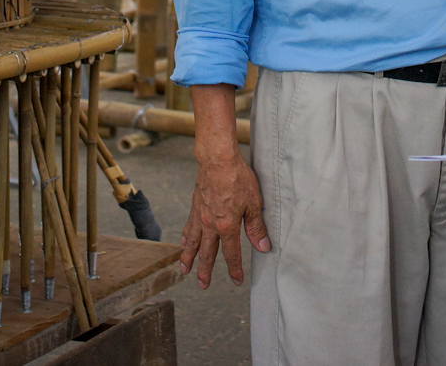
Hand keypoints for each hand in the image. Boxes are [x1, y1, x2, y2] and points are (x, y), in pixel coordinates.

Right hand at [178, 152, 269, 287]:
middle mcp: (210, 225)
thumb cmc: (237, 178)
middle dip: (205, 271)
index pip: (231, 254)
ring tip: (184, 271)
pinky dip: (186, 236)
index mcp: (226, 226)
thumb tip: (262, 247)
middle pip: (207, 253)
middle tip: (203, 285)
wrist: (217, 160)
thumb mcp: (253, 203)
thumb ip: (256, 227)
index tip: (237, 281)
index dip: (235, 269)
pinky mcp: (195, 205)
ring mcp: (200, 216)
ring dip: (189, 258)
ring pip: (193, 242)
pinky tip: (183, 242)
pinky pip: (189, 225)